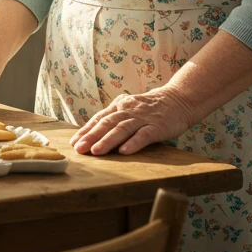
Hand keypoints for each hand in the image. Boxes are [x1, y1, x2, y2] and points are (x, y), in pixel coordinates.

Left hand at [70, 86, 193, 155]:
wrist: (178, 99)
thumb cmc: (150, 109)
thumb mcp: (129, 109)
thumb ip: (114, 119)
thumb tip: (92, 134)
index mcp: (119, 106)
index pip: (99, 118)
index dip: (86, 130)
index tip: (73, 142)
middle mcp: (128, 111)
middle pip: (107, 123)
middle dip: (91, 136)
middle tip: (79, 148)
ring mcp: (142, 118)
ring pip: (122, 129)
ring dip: (108, 140)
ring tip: (96, 151)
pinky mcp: (157, 126)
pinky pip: (144, 134)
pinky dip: (133, 143)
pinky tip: (124, 151)